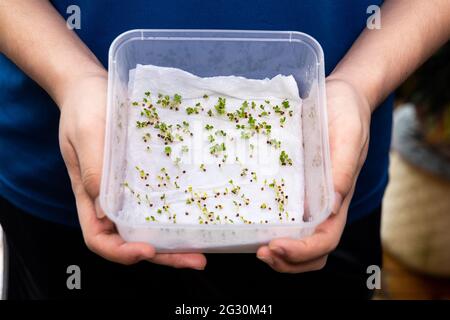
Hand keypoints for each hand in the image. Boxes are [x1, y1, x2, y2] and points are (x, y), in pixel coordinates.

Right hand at [58, 71, 205, 268]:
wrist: (92, 87)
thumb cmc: (83, 108)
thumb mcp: (85, 134)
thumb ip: (93, 170)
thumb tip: (107, 212)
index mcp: (89, 195)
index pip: (99, 238)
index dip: (121, 252)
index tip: (147, 250)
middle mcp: (109, 198)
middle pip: (132, 240)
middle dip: (163, 256)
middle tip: (196, 260)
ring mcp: (128, 188)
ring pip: (149, 226)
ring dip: (175, 242)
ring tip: (204, 248)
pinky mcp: (144, 175)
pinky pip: (159, 201)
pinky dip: (176, 215)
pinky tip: (198, 216)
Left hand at [256, 78, 371, 272]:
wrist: (339, 96)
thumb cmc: (348, 113)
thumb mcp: (349, 135)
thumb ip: (342, 169)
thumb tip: (330, 206)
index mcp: (339, 197)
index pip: (325, 240)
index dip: (302, 251)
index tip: (276, 245)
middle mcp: (323, 204)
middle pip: (311, 251)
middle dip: (287, 261)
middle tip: (260, 253)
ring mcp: (308, 197)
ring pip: (297, 239)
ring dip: (278, 252)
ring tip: (253, 246)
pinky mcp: (294, 184)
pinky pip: (283, 214)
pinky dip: (269, 227)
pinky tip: (250, 222)